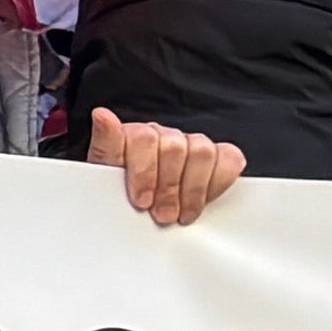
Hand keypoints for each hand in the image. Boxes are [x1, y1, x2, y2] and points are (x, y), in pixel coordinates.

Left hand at [86, 106, 243, 227]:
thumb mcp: (104, 176)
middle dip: (169, 188)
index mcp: (133, 135)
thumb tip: (102, 115)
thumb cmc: (120, 192)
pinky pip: (229, 159)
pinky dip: (220, 182)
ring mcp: (192, 143)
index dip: (144, 172)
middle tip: (163, 215)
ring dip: (193, 189)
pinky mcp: (218, 155)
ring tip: (182, 214)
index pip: (143, 138)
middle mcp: (164, 135)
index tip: (142, 201)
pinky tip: (205, 200)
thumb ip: (105, 147)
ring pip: (202, 152)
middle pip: (174, 148)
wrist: (138, 207)